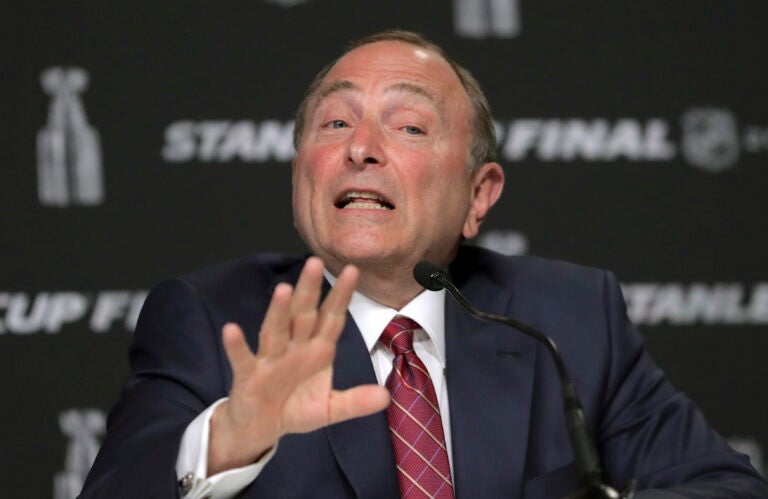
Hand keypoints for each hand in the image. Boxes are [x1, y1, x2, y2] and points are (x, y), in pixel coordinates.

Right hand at [207, 257, 389, 474]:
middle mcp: (294, 348)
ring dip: (279, 311)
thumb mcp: (330, 409)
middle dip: (310, 291)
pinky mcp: (248, 376)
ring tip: (284, 290)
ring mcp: (270, 360)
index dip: (341, 296)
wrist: (261, 428)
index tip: (352, 270)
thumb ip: (355, 402)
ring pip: (275, 331)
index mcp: (317, 351)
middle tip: (314, 262)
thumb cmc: (295, 408)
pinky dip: (237, 345)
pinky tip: (231, 329)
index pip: (331, 318)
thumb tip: (386, 398)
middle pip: (303, 315)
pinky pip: (243, 359)